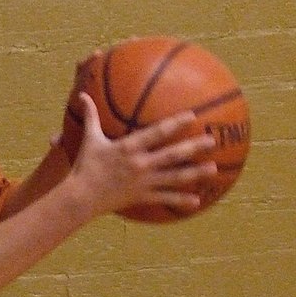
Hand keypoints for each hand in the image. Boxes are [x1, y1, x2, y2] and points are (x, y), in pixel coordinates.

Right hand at [68, 93, 217, 218]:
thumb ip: (90, 116)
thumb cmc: (85, 165)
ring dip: (195, 173)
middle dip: (194, 147)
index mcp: (129, 147)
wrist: (81, 197)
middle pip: (173, 155)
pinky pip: (165, 198)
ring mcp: (144, 182)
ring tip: (214, 169)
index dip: (175, 123)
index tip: (192, 115)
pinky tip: (197, 201)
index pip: (157, 132)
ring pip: (175, 177)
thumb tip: (82, 95)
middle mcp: (140, 164)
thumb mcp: (89, 139)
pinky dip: (181, 200)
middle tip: (212, 140)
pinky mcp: (142, 196)